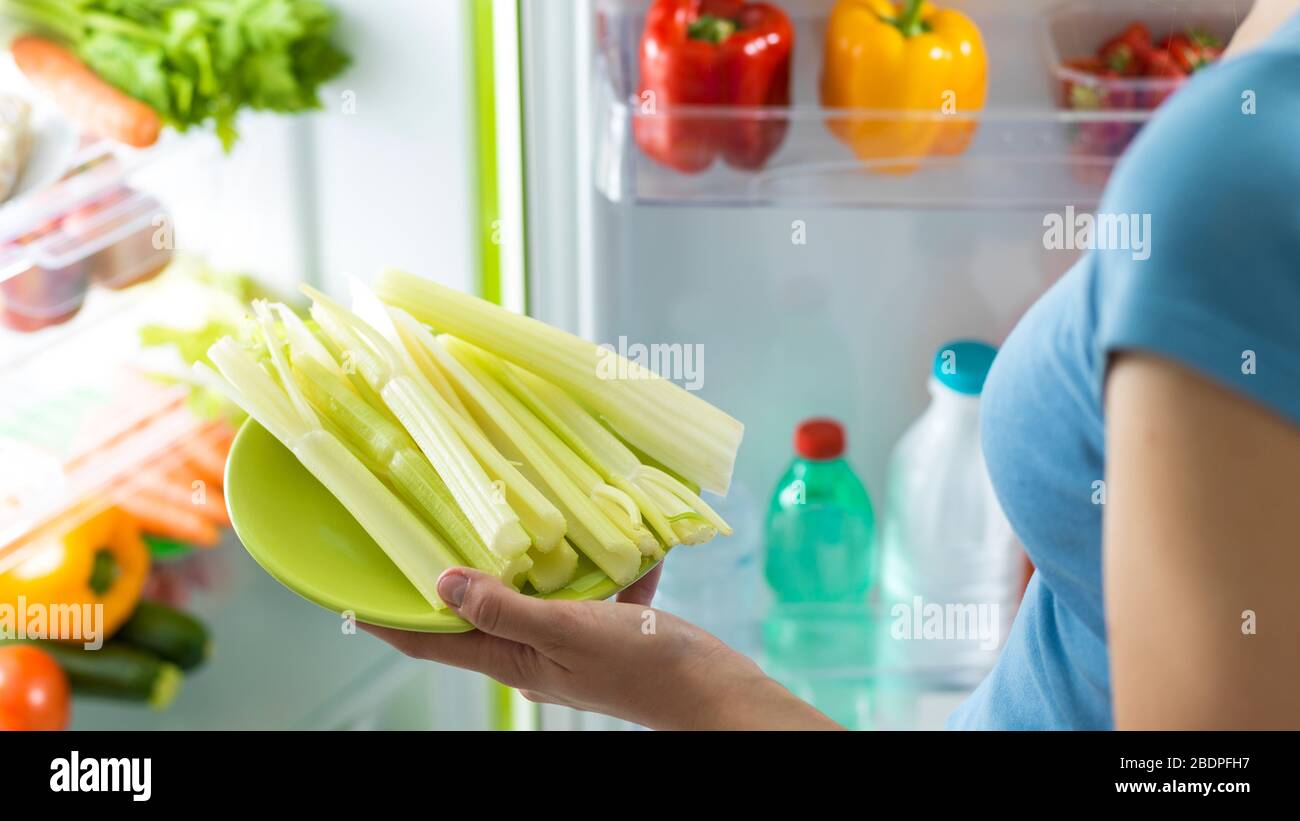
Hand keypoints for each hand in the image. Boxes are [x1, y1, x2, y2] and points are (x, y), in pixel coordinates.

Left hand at [363, 567, 840, 730]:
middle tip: (424, 531)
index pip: (433, 642)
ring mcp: (573, 641)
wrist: (715, 690)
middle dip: (451, 578)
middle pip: (477, 615)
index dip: (389, 619)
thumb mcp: (568, 632)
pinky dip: (598, 563)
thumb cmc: (642, 667)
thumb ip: (506, 608)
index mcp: (514, 661)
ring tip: (505, 518)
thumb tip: (443, 582)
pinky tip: (613, 534)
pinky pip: (592, 588)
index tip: (350, 595)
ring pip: (534, 594)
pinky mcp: (610, 628)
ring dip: (524, 562)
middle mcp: (535, 653)